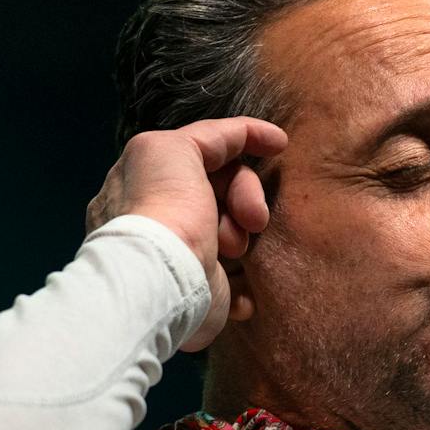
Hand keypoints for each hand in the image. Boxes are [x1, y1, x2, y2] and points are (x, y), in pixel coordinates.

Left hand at [84, 116, 288, 352]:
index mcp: (149, 178)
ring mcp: (183, 254)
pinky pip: (238, 277)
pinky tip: (244, 279)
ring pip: (236, 230)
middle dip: (245, 195)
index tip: (280, 143)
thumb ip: (206, 137)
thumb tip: (232, 145)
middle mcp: (163, 214)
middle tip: (253, 217)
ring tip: (232, 250)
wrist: (164, 279)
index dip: (244, 139)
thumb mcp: (174, 148)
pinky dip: (245, 278)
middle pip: (226, 187)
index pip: (204, 149)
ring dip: (242, 236)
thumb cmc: (167, 209)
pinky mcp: (202, 291)